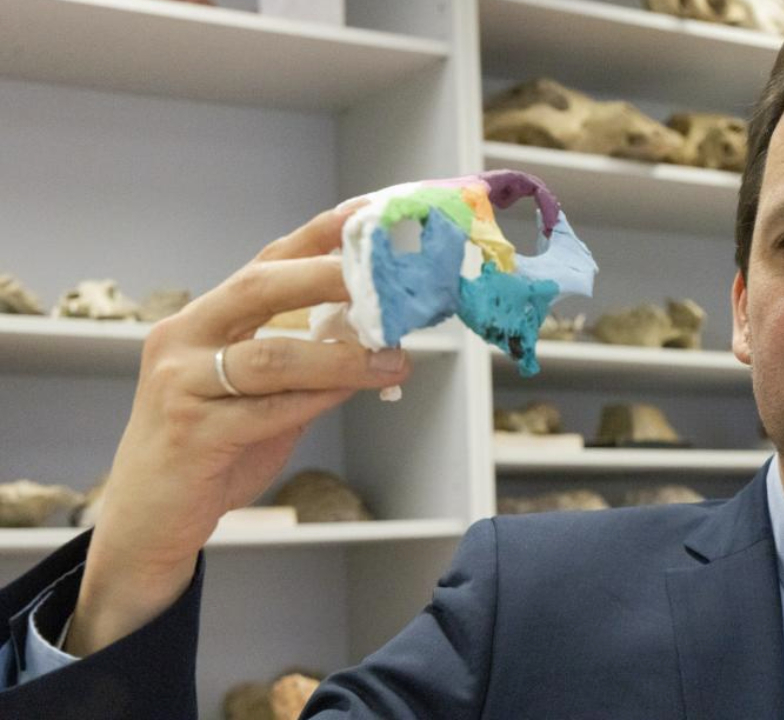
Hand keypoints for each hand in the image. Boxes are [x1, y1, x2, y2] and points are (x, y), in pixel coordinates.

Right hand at [67, 202, 409, 655]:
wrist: (149, 521)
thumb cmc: (211, 451)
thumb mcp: (259, 395)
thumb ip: (303, 361)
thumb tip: (374, 332)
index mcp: (201, 320)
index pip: (265, 263)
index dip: (317, 236)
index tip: (367, 214)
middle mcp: (182, 339)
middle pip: (260, 288)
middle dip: (328, 277)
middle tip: (385, 279)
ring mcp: (181, 384)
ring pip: (274, 357)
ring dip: (344, 357)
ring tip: (395, 358)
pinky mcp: (192, 432)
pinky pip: (269, 410)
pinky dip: (319, 399)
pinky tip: (355, 391)